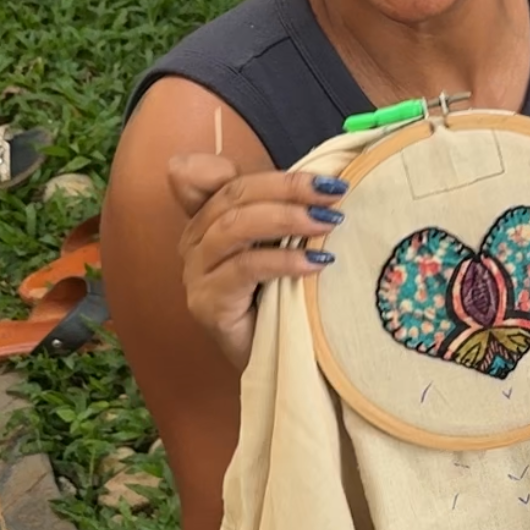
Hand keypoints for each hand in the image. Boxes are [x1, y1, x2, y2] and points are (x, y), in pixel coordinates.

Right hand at [169, 153, 348, 371]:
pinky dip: (283, 261)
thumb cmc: (280, 298)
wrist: (272, 356)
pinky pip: (245, 269)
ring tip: (328, 223)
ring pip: (235, 226)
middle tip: (334, 194)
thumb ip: (283, 211)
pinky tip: (316, 262)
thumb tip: (327, 183)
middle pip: (234, 195)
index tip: (324, 179)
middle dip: (289, 189)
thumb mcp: (283, 246)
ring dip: (287, 219)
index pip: (218, 175)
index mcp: (208, 218)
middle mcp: (194, 240)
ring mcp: (196, 272)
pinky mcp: (207, 302)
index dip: (265, 173)